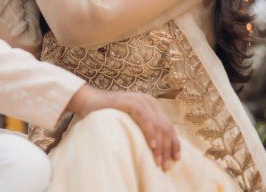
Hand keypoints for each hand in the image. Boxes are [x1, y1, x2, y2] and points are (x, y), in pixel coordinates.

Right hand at [66, 85, 180, 169]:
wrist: (89, 101)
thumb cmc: (108, 114)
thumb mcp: (131, 122)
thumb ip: (144, 128)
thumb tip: (158, 148)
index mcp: (152, 106)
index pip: (169, 127)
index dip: (174, 144)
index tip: (176, 159)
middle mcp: (149, 102)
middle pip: (165, 127)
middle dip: (167, 149)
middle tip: (165, 165)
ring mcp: (141, 101)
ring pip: (157, 125)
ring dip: (160, 145)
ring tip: (159, 160)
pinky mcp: (131, 102)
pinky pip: (145, 119)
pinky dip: (150, 133)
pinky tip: (152, 145)